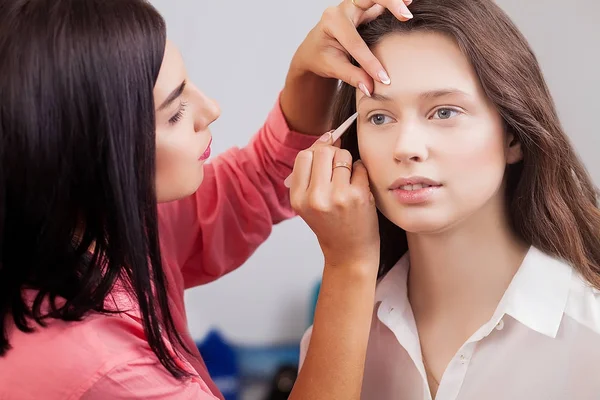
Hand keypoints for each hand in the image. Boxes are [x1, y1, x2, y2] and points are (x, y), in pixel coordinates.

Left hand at [280, 0, 411, 133]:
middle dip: (389, 4)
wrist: (313, 49)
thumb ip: (351, 76)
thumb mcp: (332, 68)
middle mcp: (344, 9)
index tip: (384, 79)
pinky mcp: (365, 10)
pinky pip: (380, 5)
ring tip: (410, 2)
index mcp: (332, 22)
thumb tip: (371, 87)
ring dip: (393, 1)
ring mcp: (355, 6)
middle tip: (406, 16)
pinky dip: (393, 4)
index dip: (370, 62)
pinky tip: (408, 3)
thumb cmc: (320, 57)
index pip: (356, 42)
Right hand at [289, 132, 379, 269]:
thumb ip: (312, 173)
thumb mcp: (309, 203)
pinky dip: (361, 172)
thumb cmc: (330, 224)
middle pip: (323, 152)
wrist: (349, 254)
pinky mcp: (358, 196)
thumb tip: (329, 136)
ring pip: (343, 156)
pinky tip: (359, 187)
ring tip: (348, 180)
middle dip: (333, 153)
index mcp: (298, 198)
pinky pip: (360, 166)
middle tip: (338, 168)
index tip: (325, 157)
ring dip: (348, 162)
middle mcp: (315, 197)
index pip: (304, 156)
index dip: (316, 152)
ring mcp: (338, 196)